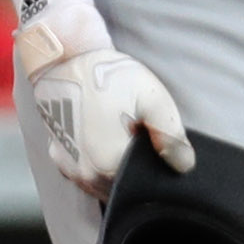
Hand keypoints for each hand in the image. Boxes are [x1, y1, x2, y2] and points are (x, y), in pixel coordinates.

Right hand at [17, 17, 190, 194]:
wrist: (64, 58)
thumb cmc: (108, 75)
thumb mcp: (152, 99)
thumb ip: (171, 136)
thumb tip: (184, 165)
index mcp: (111, 164)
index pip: (145, 183)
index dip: (154, 165)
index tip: (152, 139)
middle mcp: (87, 174)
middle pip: (123, 185)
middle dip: (134, 165)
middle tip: (133, 128)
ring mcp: (69, 167)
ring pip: (103, 182)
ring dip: (114, 165)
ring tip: (115, 128)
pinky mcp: (58, 156)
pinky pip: (85, 171)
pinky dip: (96, 160)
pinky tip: (100, 132)